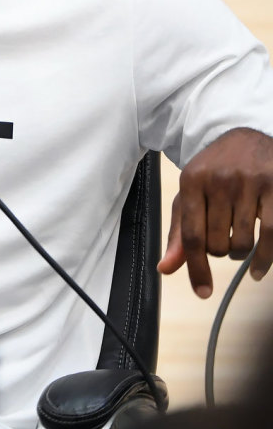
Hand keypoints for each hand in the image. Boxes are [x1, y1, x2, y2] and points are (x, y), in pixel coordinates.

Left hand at [157, 128, 272, 296]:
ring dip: (240, 253)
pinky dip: (266, 259)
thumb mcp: (190, 194)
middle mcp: (220, 180)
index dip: (196, 268)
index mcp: (192, 181)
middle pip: (217, 243)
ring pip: (243, 242)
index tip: (202, 292)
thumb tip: (165, 269)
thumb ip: (180, 232)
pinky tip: (260, 270)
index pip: (191, 236)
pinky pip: (271, 235)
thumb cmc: (214, 171)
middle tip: (222, 243)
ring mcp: (250, 183)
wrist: (246, 136)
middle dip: (219, 251)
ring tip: (238, 243)